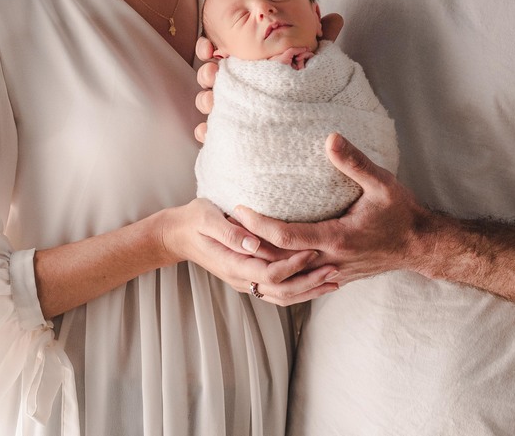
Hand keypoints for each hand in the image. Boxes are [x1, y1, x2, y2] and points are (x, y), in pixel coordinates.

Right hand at [161, 198, 338, 305]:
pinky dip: (301, 290)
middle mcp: (242, 279)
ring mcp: (246, 282)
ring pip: (283, 297)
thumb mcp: (206, 218)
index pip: (270, 274)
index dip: (294, 266)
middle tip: (336, 269)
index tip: (314, 251)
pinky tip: (317, 281)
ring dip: (310, 290)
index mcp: (233, 265)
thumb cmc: (194, 221)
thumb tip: (254, 242)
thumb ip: (229, 231)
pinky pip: (279, 292)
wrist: (179, 235)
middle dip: (310, 283)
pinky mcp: (251, 279)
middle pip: (282, 292)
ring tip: (335, 279)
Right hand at [193, 13, 343, 141]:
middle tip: (215, 72)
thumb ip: (322, 39)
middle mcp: (235, 84)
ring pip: (207, 102)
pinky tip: (207, 131)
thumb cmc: (305, 84)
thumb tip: (336, 17)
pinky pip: (211, 132)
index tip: (209, 47)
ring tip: (213, 101)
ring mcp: (231, 108)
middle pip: (210, 76)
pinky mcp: (231, 131)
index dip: (207, 46)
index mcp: (247, 63)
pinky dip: (205, 132)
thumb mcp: (313, 60)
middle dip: (208, 73)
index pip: (219, 50)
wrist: (308, 126)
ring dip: (205, 100)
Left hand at [232, 134, 429, 285]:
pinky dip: (281, 272)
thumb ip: (354, 163)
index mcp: (336, 239)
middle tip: (227, 227)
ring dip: (263, 262)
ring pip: (287, 277)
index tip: (238, 209)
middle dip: (251, 246)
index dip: (258, 224)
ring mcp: (333, 274)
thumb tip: (330, 138)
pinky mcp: (336, 278)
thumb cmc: (402, 214)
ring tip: (239, 243)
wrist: (422, 246)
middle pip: (278, 261)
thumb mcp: (382, 183)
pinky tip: (268, 260)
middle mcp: (330, 261)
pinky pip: (301, 280)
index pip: (285, 237)